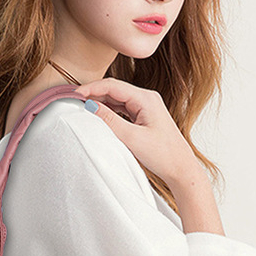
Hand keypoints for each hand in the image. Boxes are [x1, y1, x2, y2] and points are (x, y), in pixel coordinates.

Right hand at [73, 78, 195, 189]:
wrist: (181, 169)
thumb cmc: (163, 155)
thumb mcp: (133, 138)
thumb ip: (110, 121)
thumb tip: (90, 106)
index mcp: (146, 98)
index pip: (113, 86)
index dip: (91, 88)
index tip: (74, 95)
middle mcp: (147, 98)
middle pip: (114, 89)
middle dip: (93, 94)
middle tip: (74, 102)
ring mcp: (146, 107)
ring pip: (117, 99)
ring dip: (100, 102)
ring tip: (82, 108)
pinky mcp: (144, 117)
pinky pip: (122, 108)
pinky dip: (109, 111)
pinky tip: (99, 116)